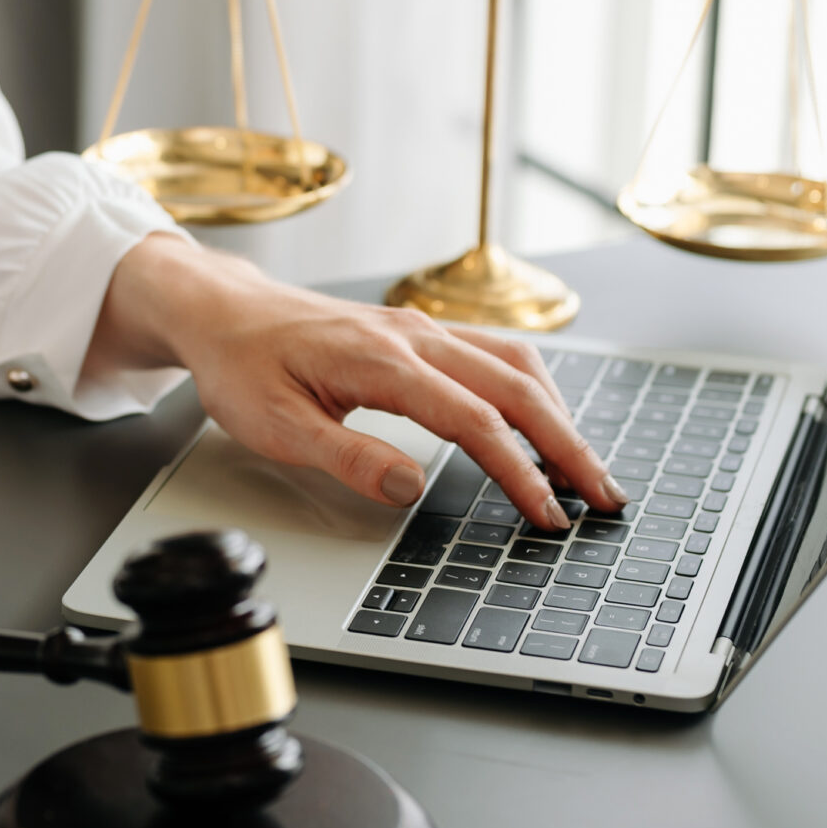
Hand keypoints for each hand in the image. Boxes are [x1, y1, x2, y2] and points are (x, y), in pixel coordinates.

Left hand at [85, 235, 625, 531]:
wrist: (222, 311)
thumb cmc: (242, 366)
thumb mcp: (276, 427)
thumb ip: (347, 457)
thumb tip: (410, 490)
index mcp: (383, 362)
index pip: (475, 423)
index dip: (519, 472)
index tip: (548, 515)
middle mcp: (414, 337)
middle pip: (516, 389)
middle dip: (567, 445)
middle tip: (604, 496)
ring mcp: (421, 329)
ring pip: (514, 364)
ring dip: (557, 414)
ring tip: (583, 466)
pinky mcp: (419, 332)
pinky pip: (494, 352)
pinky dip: (532, 387)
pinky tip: (541, 416)